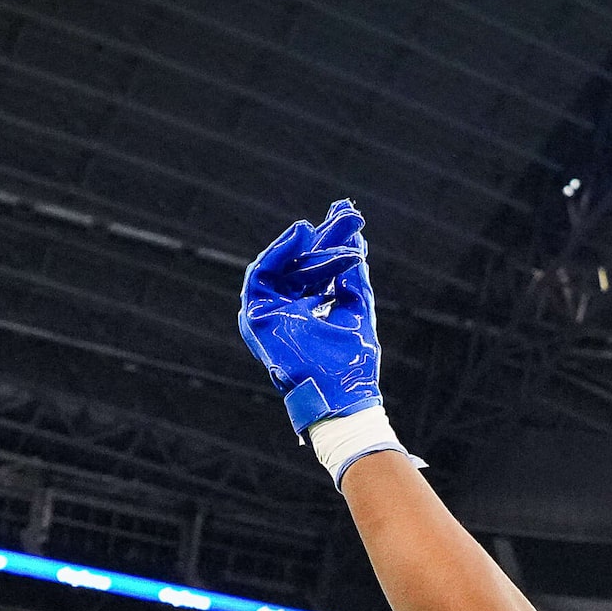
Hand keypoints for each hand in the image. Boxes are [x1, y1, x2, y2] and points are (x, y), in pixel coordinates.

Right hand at [238, 199, 382, 435]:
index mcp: (308, 311)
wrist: (342, 396)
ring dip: (301, 243)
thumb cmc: (351, 362)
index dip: (332, 243)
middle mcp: (285, 311)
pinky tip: (302, 235)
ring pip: (281, 267)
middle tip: (346, 214)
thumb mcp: (355, 308)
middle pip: (300, 265)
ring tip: (324, 223)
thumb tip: (356, 241)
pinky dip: (279, 252)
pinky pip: (260, 275)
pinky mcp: (255, 318)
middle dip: (323, 238)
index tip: (350, 219)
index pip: (317, 269)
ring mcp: (269, 315)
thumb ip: (351, 275)